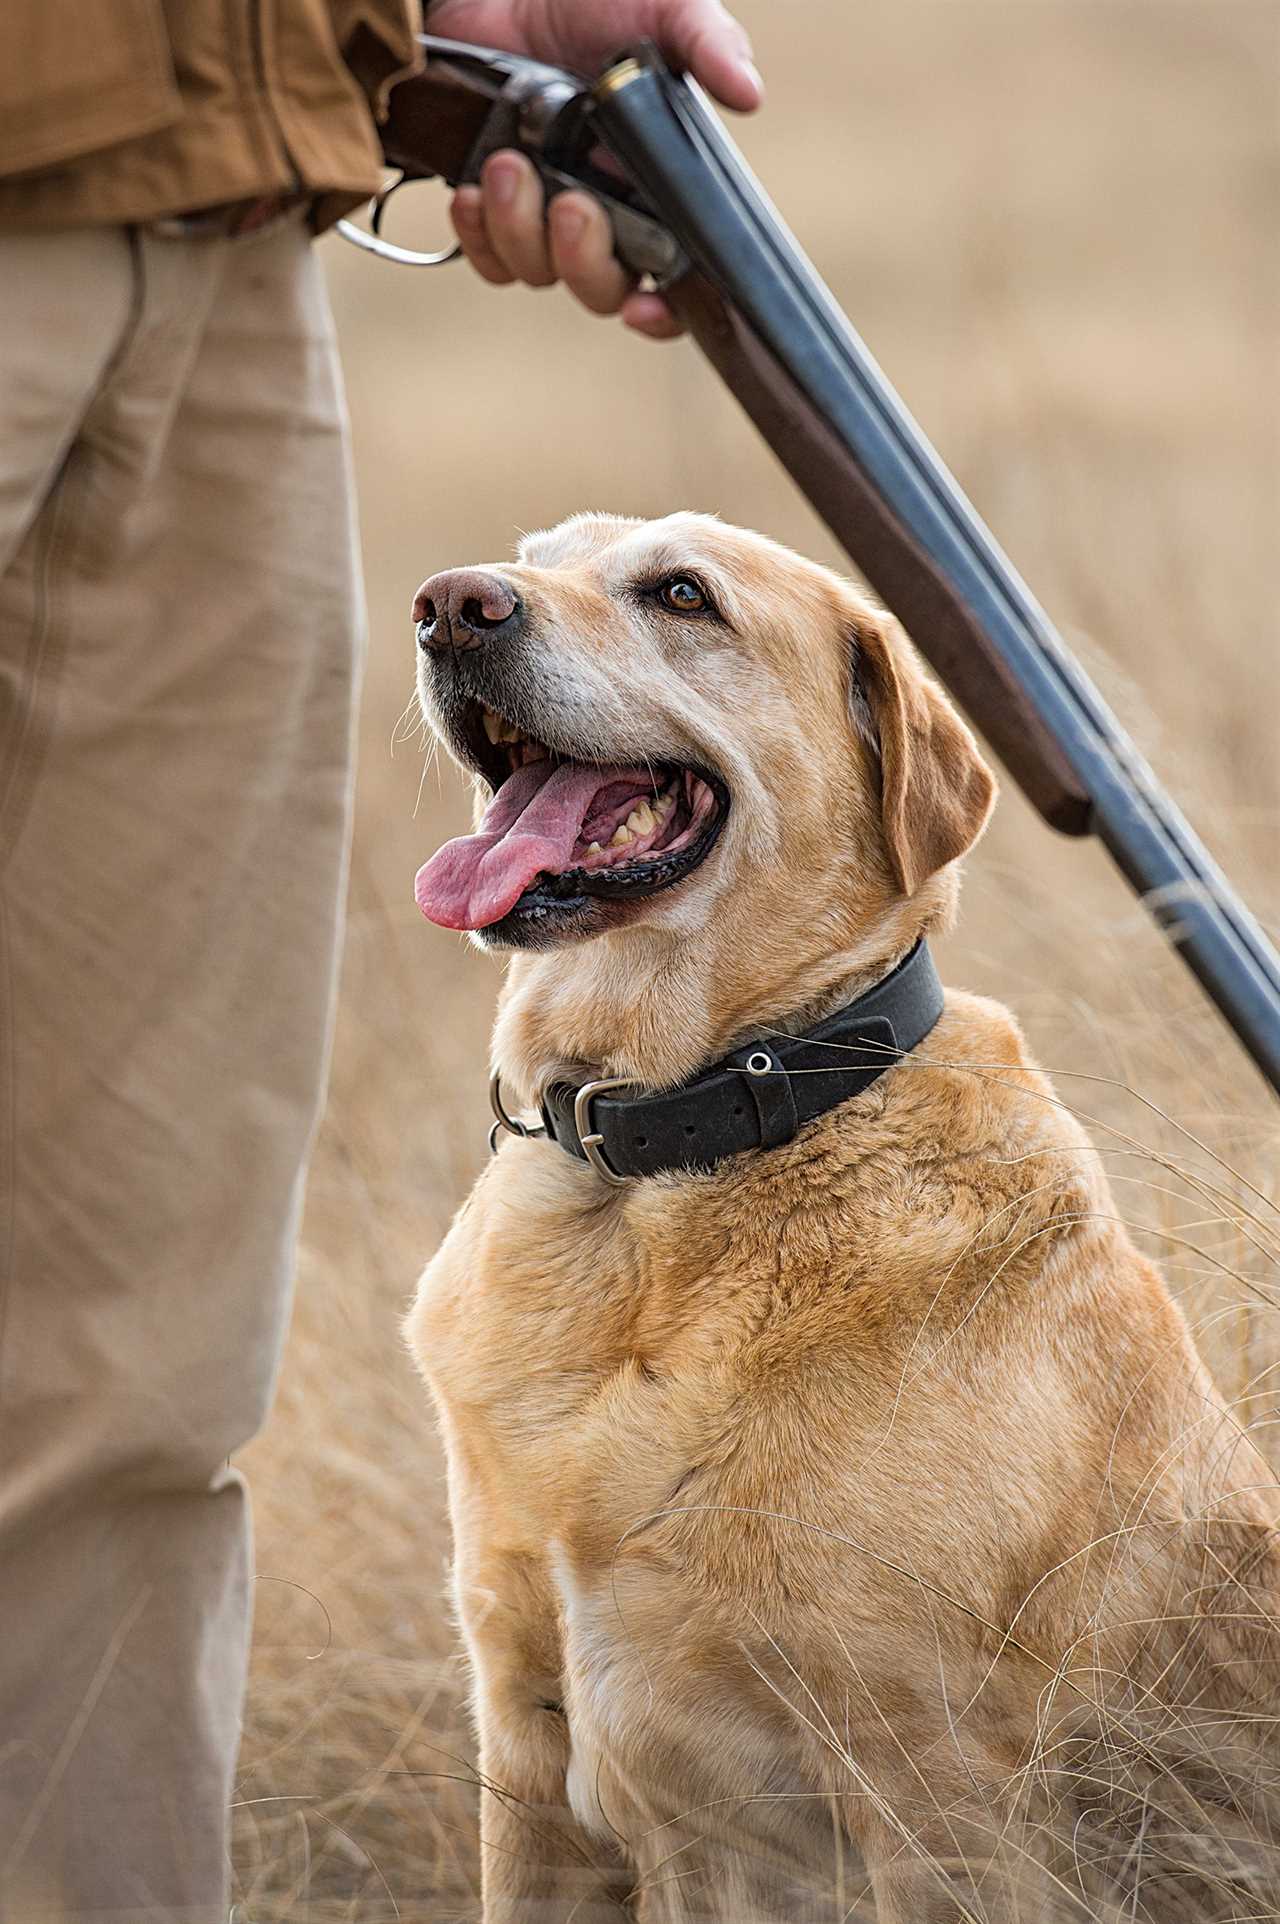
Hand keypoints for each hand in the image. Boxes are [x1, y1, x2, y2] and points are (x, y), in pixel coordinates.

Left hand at [426, 0, 761, 336]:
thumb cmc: (594, 4)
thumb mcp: (664, 11)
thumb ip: (708, 44)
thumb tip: (749, 91)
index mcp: (657, 190)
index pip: (674, 282)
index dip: (664, 313)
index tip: (643, 308)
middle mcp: (607, 216)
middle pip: (602, 289)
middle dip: (584, 259)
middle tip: (571, 202)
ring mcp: (546, 218)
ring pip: (538, 272)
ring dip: (520, 230)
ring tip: (510, 165)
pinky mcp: (494, 210)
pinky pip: (487, 257)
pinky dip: (478, 234)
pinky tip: (474, 191)